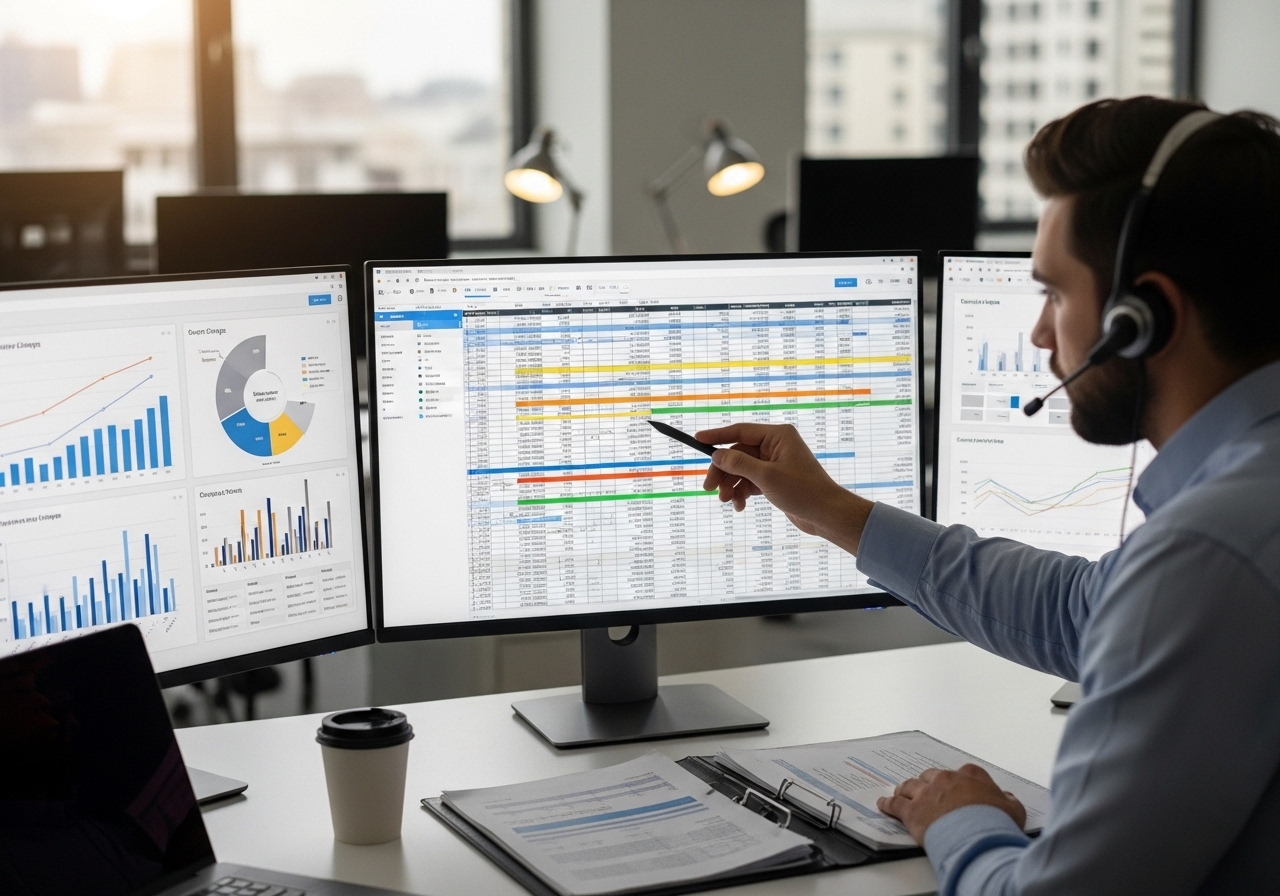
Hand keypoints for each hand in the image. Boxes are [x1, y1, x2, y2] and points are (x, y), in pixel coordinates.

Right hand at [695, 423, 870, 552]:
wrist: (826, 515)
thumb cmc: (803, 491)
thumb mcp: (766, 477)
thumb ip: (739, 464)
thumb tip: (716, 456)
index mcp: (777, 436)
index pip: (741, 431)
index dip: (717, 436)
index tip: (697, 440)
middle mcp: (776, 447)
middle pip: (738, 454)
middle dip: (723, 471)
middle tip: (708, 488)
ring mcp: (775, 464)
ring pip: (742, 470)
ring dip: (731, 486)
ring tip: (726, 501)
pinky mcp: (774, 481)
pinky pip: (750, 483)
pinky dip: (742, 493)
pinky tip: (740, 506)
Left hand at [876, 764, 1026, 843]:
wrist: (977, 836)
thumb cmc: (995, 823)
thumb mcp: (1013, 809)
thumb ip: (1007, 800)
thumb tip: (1006, 797)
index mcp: (970, 775)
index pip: (963, 773)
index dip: (958, 782)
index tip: (957, 788)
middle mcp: (945, 779)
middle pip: (931, 776)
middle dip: (928, 782)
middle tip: (926, 790)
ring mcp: (926, 793)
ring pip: (910, 786)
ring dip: (906, 789)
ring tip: (901, 792)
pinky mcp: (912, 810)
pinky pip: (895, 804)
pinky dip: (888, 804)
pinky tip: (884, 804)